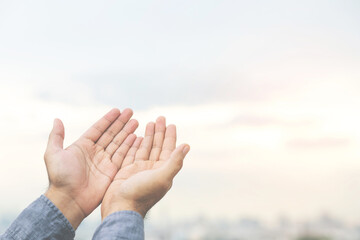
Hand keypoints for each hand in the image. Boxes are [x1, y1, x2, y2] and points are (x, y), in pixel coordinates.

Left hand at [44, 108, 137, 228]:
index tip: (117, 110)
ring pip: (119, 143)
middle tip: (131, 112)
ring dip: (127, 132)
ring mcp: (104, 161)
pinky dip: (130, 146)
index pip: (98, 129)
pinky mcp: (112, 171)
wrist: (69, 200)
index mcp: (82, 146)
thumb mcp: (53, 154)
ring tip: (136, 121)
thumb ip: (56, 136)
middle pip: (111, 134)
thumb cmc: (60, 178)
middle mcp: (95, 152)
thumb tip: (57, 119)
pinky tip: (137, 137)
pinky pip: (123, 156)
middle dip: (121, 122)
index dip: (108, 119)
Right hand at [101, 117, 189, 219]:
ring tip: (150, 122)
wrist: (120, 208)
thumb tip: (187, 146)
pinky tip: (137, 135)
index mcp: (163, 171)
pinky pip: (132, 153)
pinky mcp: (127, 171)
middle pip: (158, 146)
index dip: (171, 137)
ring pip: (146, 148)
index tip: (171, 124)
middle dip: (160, 132)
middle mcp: (153, 169)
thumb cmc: (142, 194)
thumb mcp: (162, 177)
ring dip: (149, 136)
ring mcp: (139, 170)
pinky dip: (135, 144)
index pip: (169, 150)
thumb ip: (174, 162)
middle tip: (160, 118)